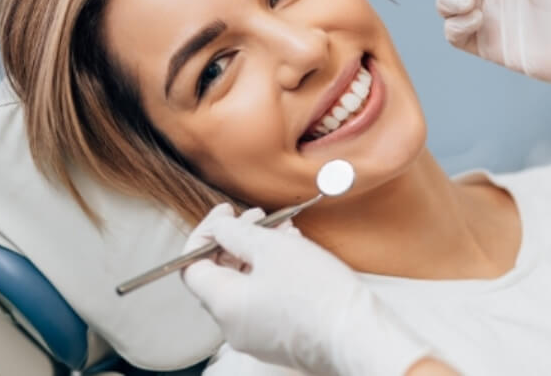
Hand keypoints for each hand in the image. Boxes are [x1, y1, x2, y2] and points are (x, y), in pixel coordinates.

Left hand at [182, 204, 435, 375]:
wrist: (359, 336)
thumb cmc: (317, 292)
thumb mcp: (271, 248)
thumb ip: (235, 233)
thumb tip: (218, 226)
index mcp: (224, 304)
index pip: (190, 266)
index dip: (205, 233)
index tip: (225, 213)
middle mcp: (233, 325)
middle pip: (220, 273)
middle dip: (237, 238)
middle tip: (258, 216)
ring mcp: (256, 334)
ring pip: (246, 282)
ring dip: (259, 251)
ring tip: (284, 230)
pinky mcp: (279, 337)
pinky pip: (264, 298)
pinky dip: (272, 271)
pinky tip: (295, 251)